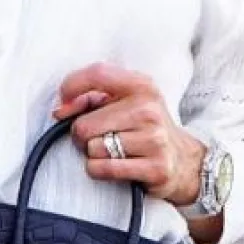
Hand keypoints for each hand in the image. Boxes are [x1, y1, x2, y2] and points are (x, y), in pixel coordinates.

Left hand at [52, 63, 206, 205]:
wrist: (184, 161)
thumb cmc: (144, 128)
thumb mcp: (126, 102)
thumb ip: (92, 97)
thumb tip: (60, 110)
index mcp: (142, 85)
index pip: (97, 73)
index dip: (71, 87)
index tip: (63, 106)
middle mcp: (149, 109)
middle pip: (84, 124)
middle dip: (81, 136)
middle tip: (98, 138)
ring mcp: (155, 139)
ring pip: (93, 149)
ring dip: (94, 155)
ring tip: (112, 152)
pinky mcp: (155, 168)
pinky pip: (104, 169)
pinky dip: (100, 170)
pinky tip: (115, 165)